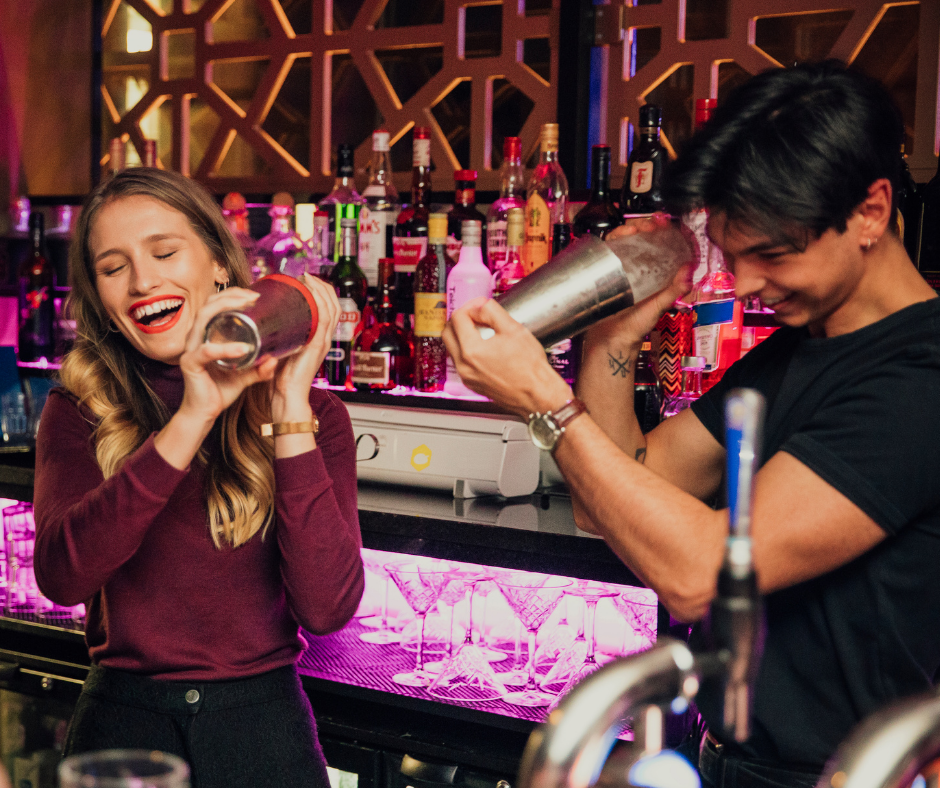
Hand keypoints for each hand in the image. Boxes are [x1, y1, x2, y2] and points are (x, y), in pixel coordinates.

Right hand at [177, 287, 278, 426]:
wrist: (204, 413)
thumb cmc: (220, 390)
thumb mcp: (245, 375)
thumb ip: (260, 368)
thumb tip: (277, 359)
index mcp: (206, 334)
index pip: (215, 304)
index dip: (233, 294)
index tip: (256, 294)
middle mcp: (196, 337)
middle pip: (209, 304)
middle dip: (231, 295)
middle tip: (254, 296)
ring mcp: (191, 349)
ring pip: (203, 318)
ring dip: (226, 308)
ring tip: (247, 307)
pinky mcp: (190, 363)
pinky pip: (206, 352)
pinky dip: (225, 348)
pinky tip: (242, 349)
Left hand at [271, 274, 340, 420]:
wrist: (287, 396)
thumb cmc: (282, 378)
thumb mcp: (283, 351)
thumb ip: (278, 339)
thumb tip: (263, 324)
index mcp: (318, 339)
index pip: (329, 310)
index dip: (321, 292)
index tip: (306, 280)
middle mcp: (324, 338)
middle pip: (333, 304)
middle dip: (322, 286)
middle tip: (306, 276)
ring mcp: (322, 341)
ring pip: (330, 307)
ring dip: (320, 289)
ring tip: (307, 279)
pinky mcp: (316, 344)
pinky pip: (324, 318)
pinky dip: (319, 302)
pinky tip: (310, 292)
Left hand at [443, 298, 571, 418]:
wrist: (537, 394)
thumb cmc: (530, 368)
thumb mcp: (513, 329)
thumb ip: (491, 311)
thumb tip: (479, 306)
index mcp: (471, 351)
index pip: (458, 318)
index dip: (470, 306)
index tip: (481, 304)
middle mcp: (464, 366)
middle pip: (448, 333)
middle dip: (460, 319)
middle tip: (476, 314)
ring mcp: (467, 377)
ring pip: (452, 348)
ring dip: (461, 334)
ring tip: (482, 330)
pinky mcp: (472, 384)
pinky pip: (461, 362)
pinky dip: (467, 350)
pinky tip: (485, 347)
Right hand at [584, 213, 692, 352]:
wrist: (610, 339)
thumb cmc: (634, 327)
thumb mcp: (658, 306)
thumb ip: (673, 290)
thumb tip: (689, 269)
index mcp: (656, 273)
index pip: (663, 243)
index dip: (665, 230)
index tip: (664, 224)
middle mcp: (640, 267)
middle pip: (644, 236)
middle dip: (646, 224)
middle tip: (647, 224)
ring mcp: (623, 267)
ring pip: (627, 239)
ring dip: (630, 228)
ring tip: (632, 229)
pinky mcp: (607, 269)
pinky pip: (610, 248)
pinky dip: (614, 238)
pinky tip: (617, 236)